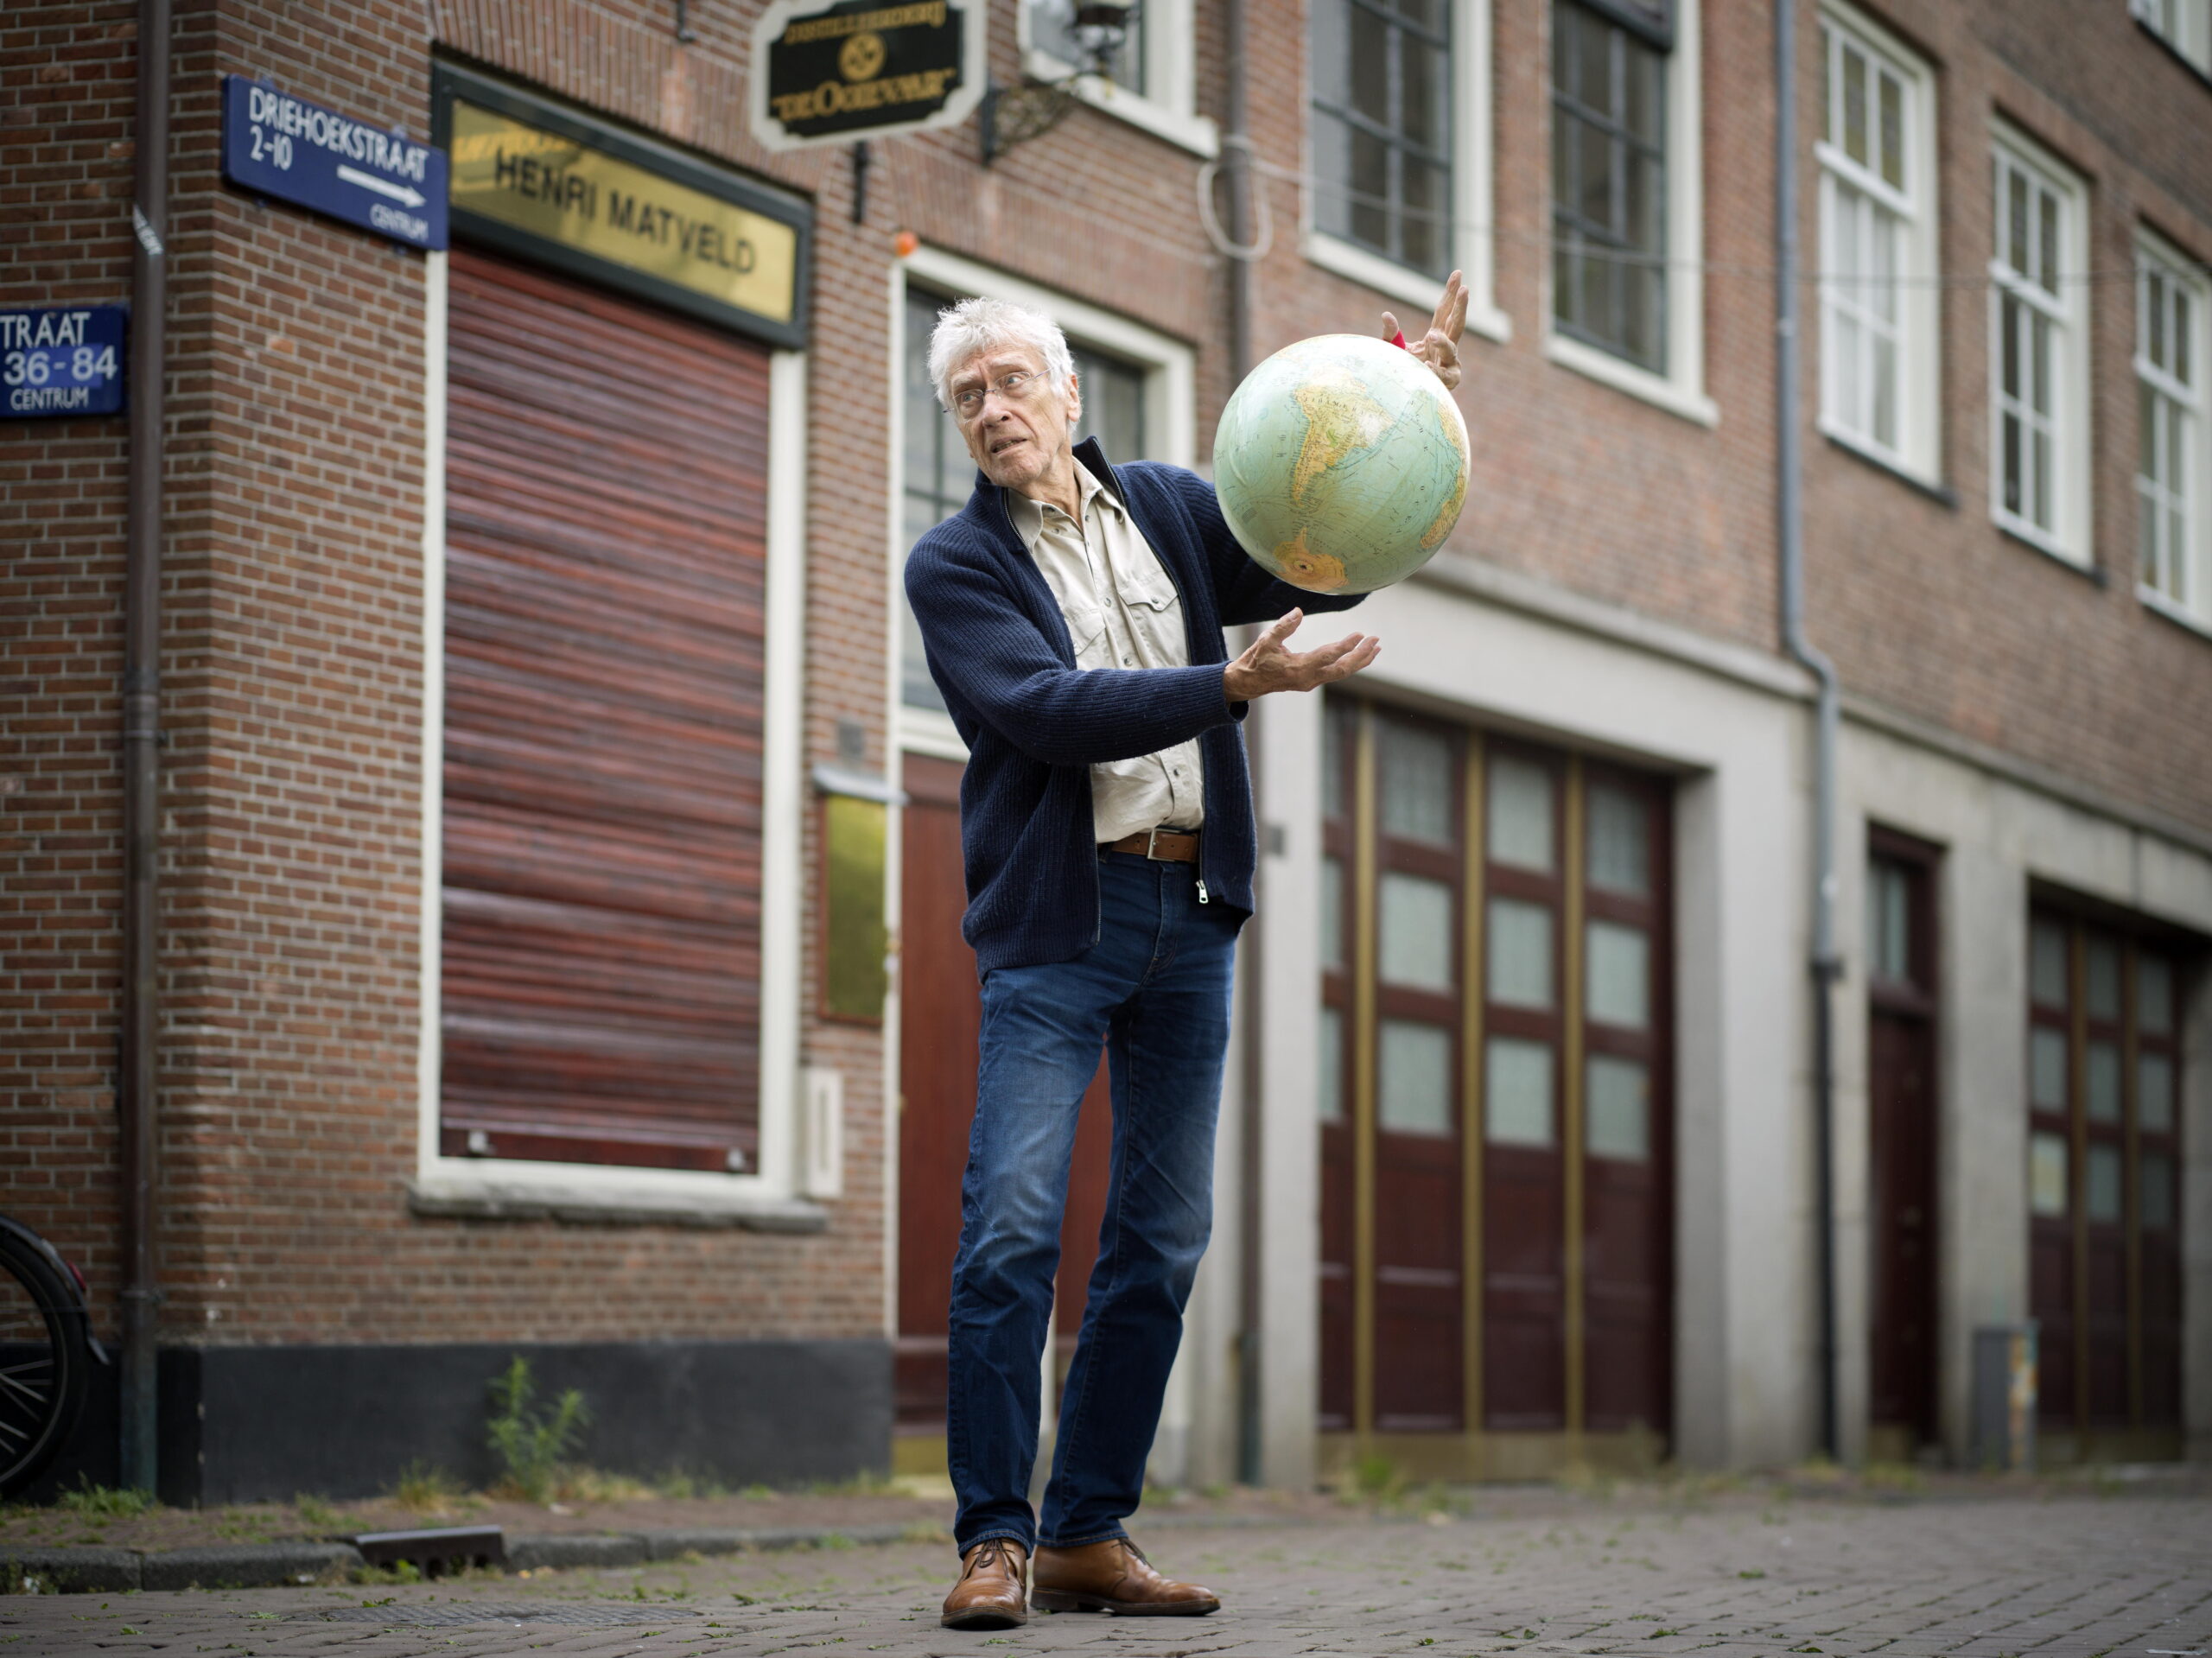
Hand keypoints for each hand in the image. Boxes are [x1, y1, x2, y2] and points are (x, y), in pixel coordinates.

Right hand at [1223, 609, 1381, 701]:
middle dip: (1361, 655)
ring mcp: (1311, 681)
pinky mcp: (1312, 680)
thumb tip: (1299, 611)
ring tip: (1376, 647)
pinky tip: (1360, 655)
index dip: (1345, 645)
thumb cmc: (1255, 660)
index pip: (1328, 656)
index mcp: (1298, 668)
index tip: (1360, 634)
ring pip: (1342, 672)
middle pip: (1342, 669)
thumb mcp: (1265, 641)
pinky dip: (1351, 663)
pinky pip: (1336, 672)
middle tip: (1376, 640)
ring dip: (1360, 660)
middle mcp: (1308, 678)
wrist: (1248, 683)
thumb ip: (1283, 626)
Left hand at [1382, 268, 1469, 390]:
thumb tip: (1386, 315)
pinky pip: (1444, 375)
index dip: (1451, 293)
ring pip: (1451, 349)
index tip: (1457, 274)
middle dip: (1461, 307)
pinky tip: (1428, 366)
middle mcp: (1446, 346)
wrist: (1404, 396)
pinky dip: (1436, 371)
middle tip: (1465, 289)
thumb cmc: (1402, 370)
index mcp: (1436, 334)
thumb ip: (1390, 334)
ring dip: (1442, 342)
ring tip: (1431, 336)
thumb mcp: (1392, 350)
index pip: (1444, 310)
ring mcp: (1450, 363)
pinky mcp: (1448, 381)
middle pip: (1455, 323)